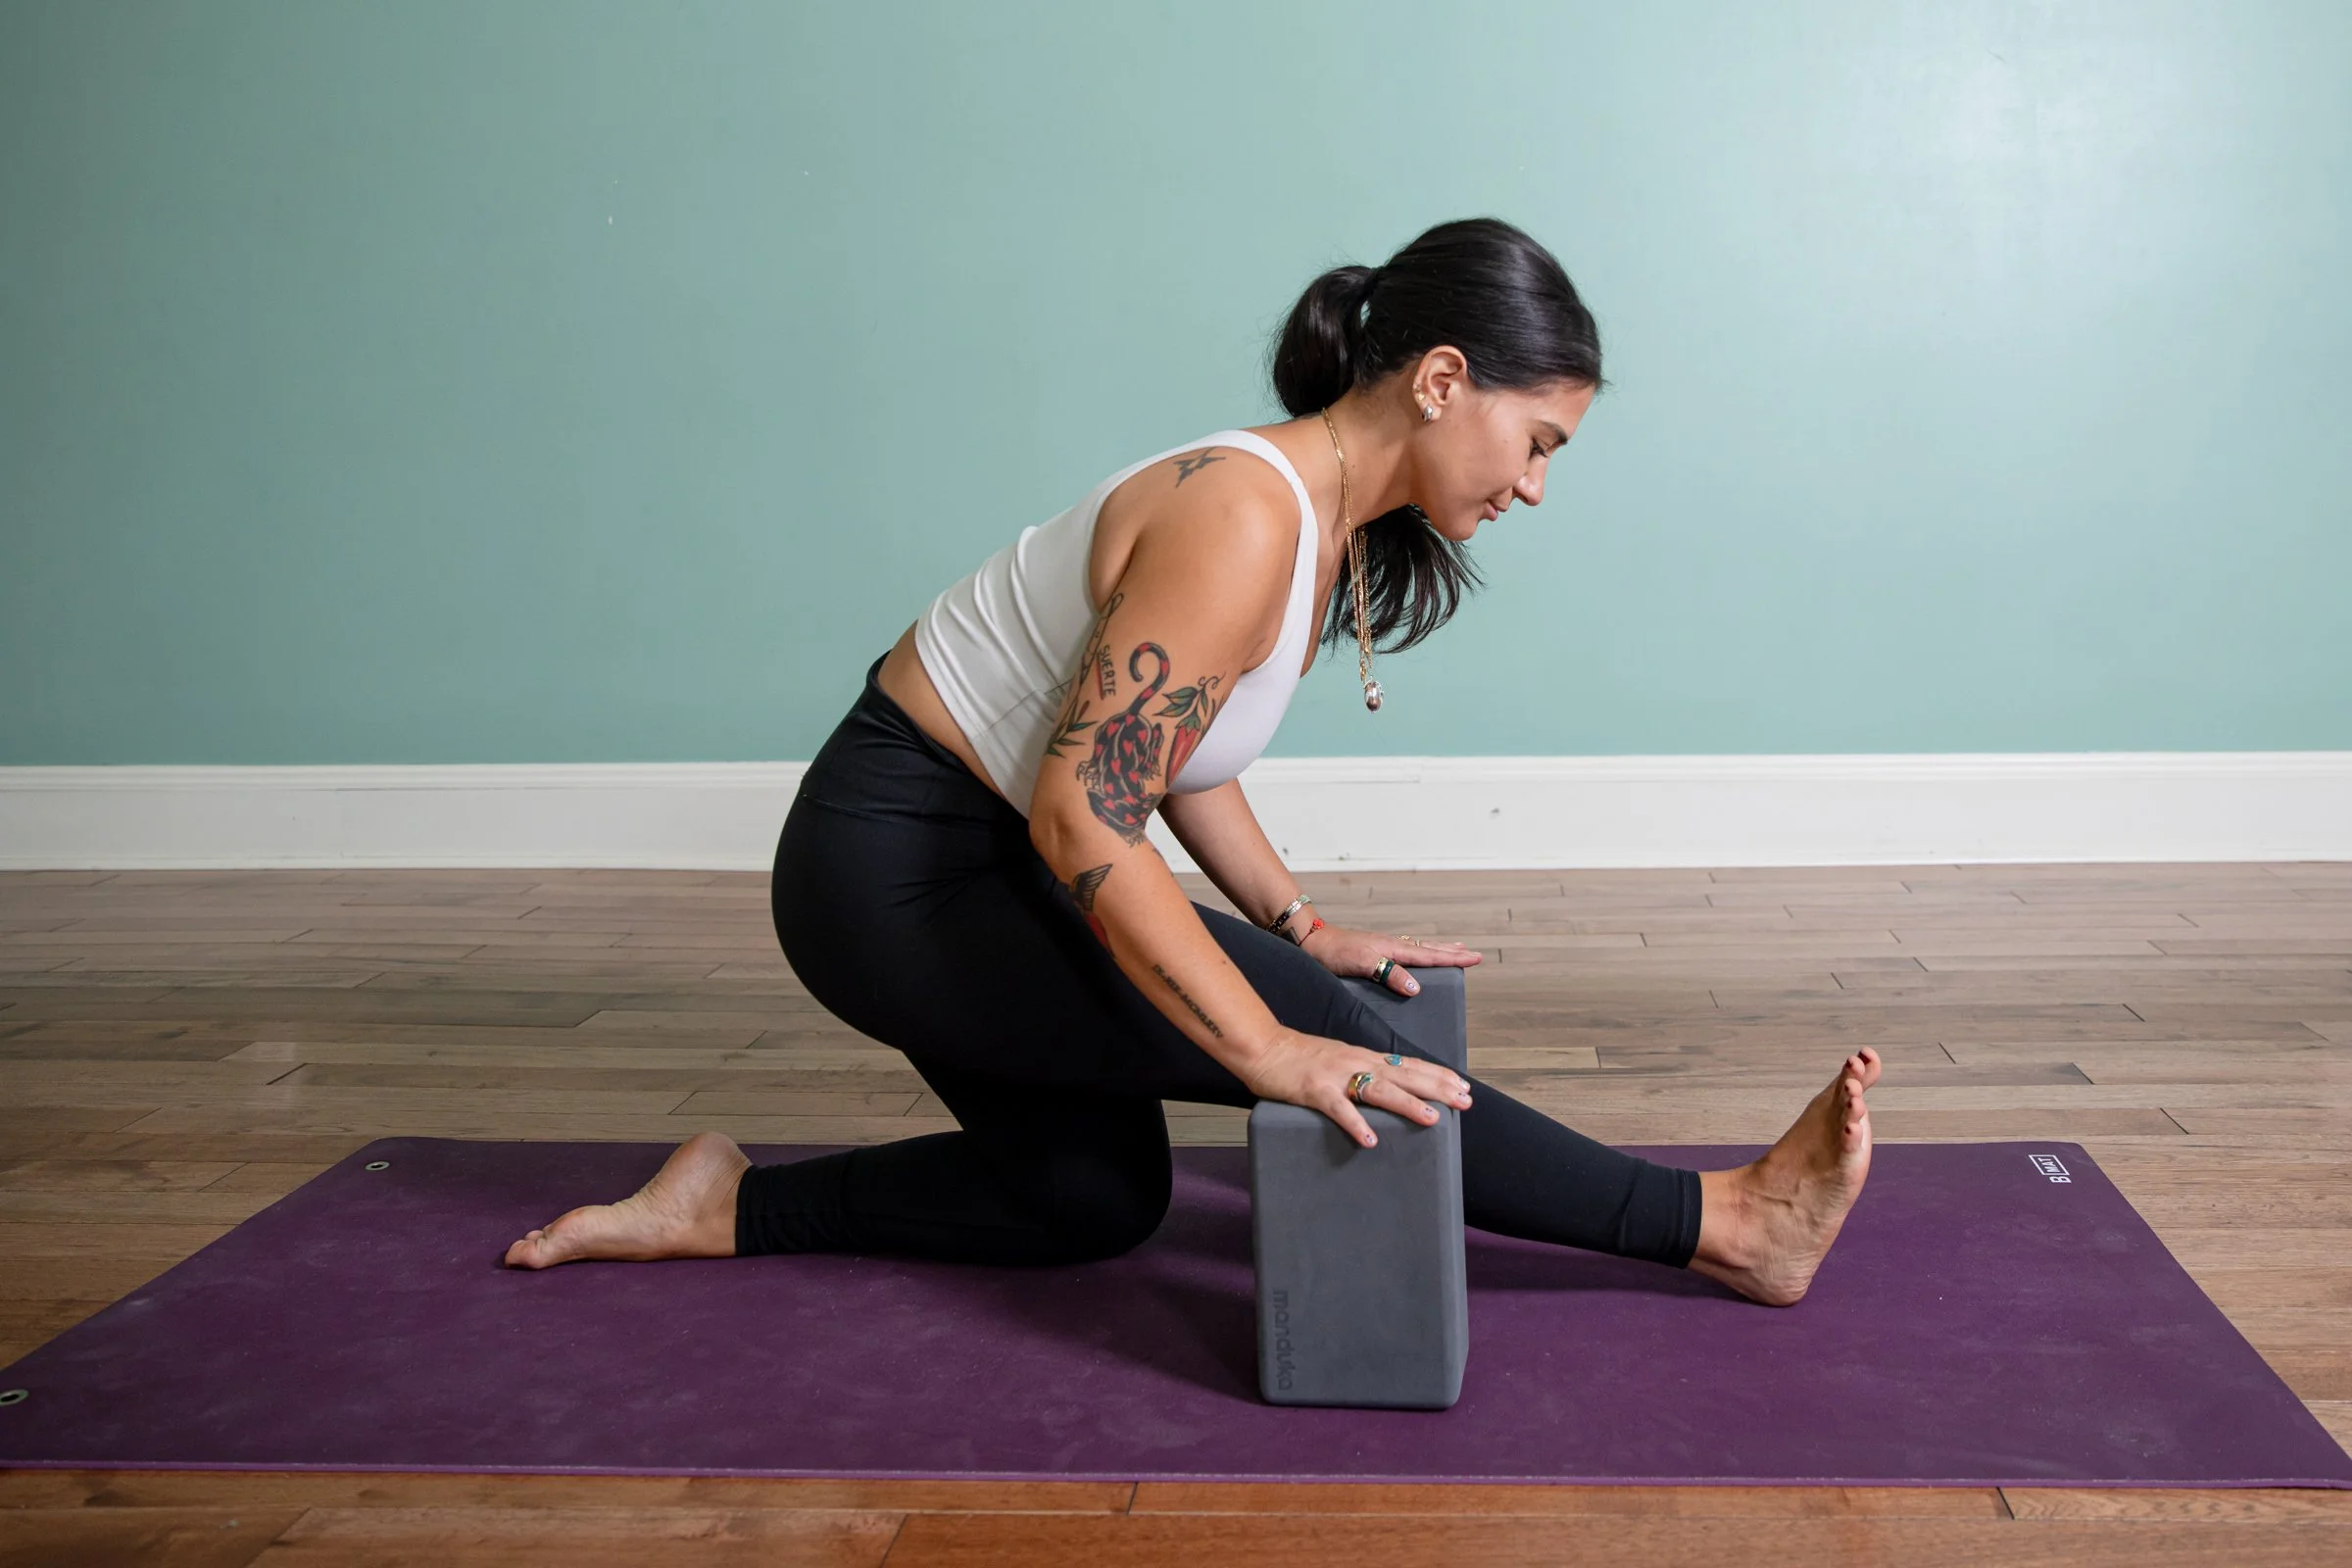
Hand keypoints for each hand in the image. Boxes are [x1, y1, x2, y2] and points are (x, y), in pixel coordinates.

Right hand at [1239, 1026, 1474, 1148]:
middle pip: (1405, 1075)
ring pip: (1380, 1089)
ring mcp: (1336, 1075)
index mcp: (1363, 1056)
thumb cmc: (1297, 1057)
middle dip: (1438, 1088)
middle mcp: (1356, 1062)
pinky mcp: (1314, 1090)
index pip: (1408, 1064)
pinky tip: (1370, 1140)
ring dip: (1408, 1104)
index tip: (1464, 1086)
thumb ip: (1360, 1072)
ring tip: (1433, 1119)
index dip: (1438, 1075)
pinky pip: (1339, 1109)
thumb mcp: (1337, 1060)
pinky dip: (1356, 1124)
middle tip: (1466, 1101)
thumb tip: (1384, 1088)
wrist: (1262, 1046)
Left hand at [1298, 922, 1481, 996]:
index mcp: (1393, 948)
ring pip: (1418, 949)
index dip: (1453, 958)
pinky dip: (1418, 956)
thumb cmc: (1333, 953)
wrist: (1309, 941)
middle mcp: (1391, 946)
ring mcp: (1382, 949)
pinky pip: (1405, 955)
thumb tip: (1417, 988)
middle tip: (1472, 953)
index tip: (1475, 958)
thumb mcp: (1362, 964)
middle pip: (1428, 949)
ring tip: (1453, 951)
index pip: (1430, 954)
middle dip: (1451, 952)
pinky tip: (1416, 960)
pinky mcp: (1373, 954)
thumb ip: (1389, 974)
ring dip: (1437, 951)